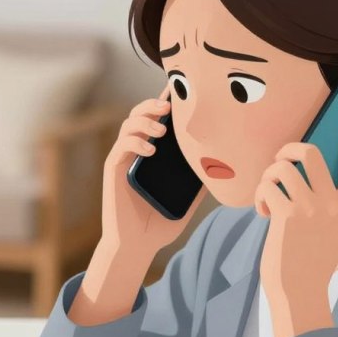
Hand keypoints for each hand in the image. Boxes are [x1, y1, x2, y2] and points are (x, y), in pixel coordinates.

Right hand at [100, 86, 207, 255]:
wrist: (137, 245)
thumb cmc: (159, 224)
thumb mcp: (188, 200)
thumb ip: (200, 182)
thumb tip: (224, 166)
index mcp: (152, 154)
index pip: (157, 120)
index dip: (164, 102)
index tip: (178, 90)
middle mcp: (135, 152)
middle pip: (139, 114)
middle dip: (152, 104)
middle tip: (168, 105)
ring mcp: (123, 160)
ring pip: (127, 125)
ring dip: (144, 120)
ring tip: (161, 129)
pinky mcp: (113, 171)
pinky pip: (121, 147)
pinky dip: (135, 142)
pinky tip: (151, 149)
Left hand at [253, 110, 337, 336]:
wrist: (299, 291)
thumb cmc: (309, 258)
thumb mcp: (330, 228)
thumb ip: (326, 200)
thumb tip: (304, 168)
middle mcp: (334, 203)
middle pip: (311, 153)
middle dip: (290, 149)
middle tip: (280, 160)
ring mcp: (312, 208)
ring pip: (284, 167)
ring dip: (269, 176)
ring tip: (268, 194)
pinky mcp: (288, 215)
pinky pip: (268, 187)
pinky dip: (260, 196)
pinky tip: (264, 213)